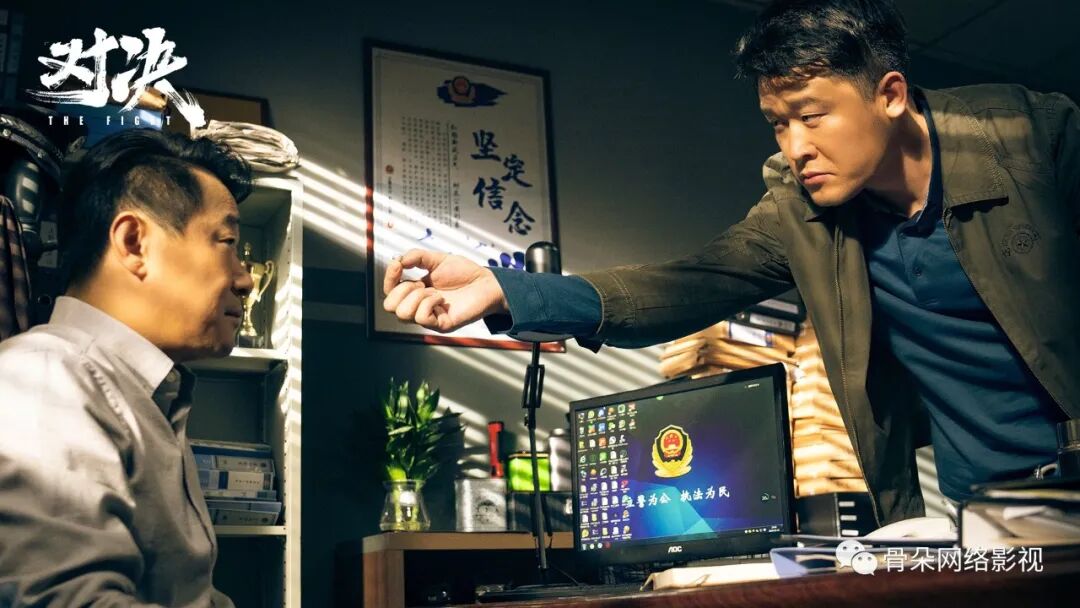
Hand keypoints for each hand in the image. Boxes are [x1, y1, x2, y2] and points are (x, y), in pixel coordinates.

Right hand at [382, 249, 508, 332]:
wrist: (488, 282)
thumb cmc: (465, 273)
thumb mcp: (438, 259)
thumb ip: (417, 257)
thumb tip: (397, 260)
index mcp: (415, 291)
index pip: (389, 292)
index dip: (388, 278)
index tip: (398, 265)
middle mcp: (419, 306)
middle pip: (389, 307)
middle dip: (401, 290)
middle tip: (421, 284)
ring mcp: (430, 318)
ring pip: (403, 314)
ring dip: (417, 297)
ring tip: (434, 291)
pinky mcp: (442, 325)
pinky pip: (422, 319)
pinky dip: (428, 304)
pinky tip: (441, 299)